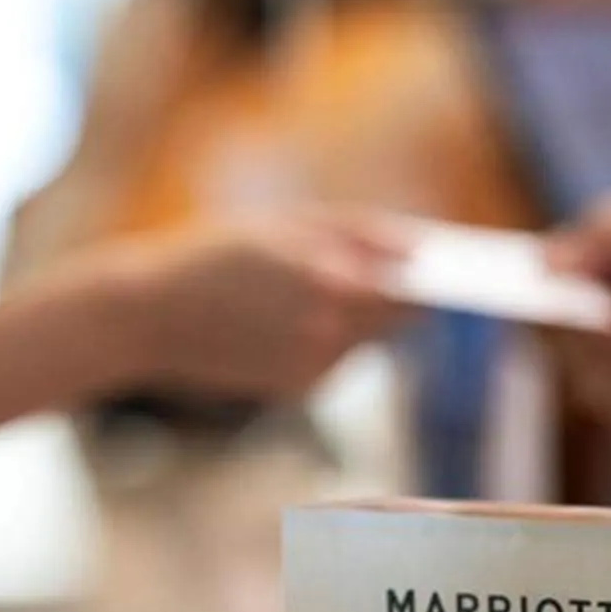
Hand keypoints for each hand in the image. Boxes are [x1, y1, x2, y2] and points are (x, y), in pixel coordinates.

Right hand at [117, 210, 413, 401]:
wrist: (147, 318)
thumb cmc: (212, 255)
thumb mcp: (281, 224)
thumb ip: (357, 233)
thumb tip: (421, 247)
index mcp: (329, 281)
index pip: (412, 284)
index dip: (438, 275)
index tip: (464, 264)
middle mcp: (328, 331)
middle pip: (397, 314)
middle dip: (401, 293)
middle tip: (410, 272)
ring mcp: (314, 365)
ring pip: (366, 336)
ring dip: (360, 312)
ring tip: (312, 286)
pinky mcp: (299, 387)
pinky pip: (337, 356)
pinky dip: (329, 335)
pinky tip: (286, 317)